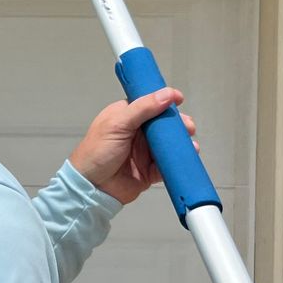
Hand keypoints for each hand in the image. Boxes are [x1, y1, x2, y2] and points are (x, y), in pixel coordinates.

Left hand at [69, 89, 198, 205]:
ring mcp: (144, 152)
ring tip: (190, 144)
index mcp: (126, 116)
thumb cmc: (96, 152)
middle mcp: (136, 133)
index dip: (164, 101)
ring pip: (168, 144)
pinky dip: (177, 161)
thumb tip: (166, 94)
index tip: (179, 99)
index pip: (149, 103)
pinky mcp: (149, 171)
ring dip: (181, 143)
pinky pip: (167, 164)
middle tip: (188, 127)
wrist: (91, 188)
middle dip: (178, 124)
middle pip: (163, 124)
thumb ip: (143, 108)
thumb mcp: (117, 123)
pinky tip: (185, 158)